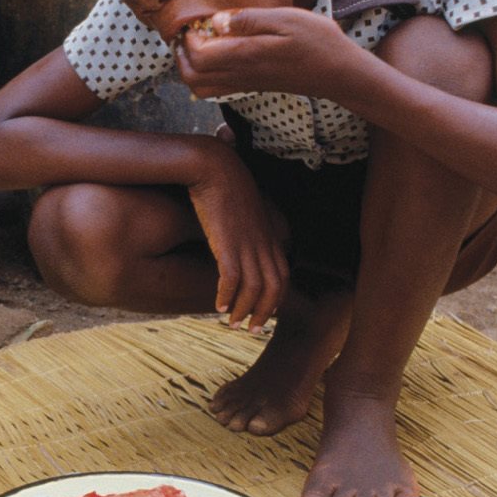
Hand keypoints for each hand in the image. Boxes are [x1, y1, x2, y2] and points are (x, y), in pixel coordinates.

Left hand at [176, 8, 354, 100]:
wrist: (338, 73)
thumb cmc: (316, 42)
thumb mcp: (286, 19)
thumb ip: (248, 20)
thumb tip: (216, 21)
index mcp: (246, 56)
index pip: (198, 57)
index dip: (188, 40)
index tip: (195, 21)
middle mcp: (240, 74)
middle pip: (192, 78)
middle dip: (181, 55)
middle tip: (187, 32)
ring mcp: (245, 83)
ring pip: (200, 88)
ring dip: (190, 66)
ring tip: (197, 42)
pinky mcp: (251, 86)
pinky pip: (215, 89)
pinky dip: (204, 74)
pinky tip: (215, 52)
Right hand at [187, 143, 288, 332]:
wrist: (215, 167)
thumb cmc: (227, 182)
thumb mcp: (246, 207)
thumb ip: (251, 223)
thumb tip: (244, 233)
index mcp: (271, 235)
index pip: (282, 275)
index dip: (274, 298)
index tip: (263, 313)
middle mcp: (265, 243)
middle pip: (274, 288)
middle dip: (263, 312)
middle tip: (250, 329)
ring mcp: (248, 244)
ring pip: (255, 289)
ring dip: (243, 310)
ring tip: (232, 323)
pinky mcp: (228, 245)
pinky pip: (232, 280)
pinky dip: (227, 296)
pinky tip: (218, 306)